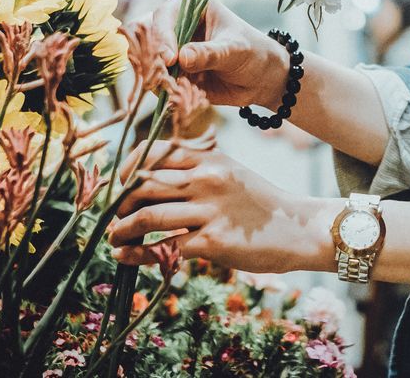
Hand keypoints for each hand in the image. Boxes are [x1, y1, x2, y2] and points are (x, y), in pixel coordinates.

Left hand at [107, 144, 337, 274]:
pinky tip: (127, 257)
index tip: (116, 184)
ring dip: (120, 230)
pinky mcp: (213, 242)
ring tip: (113, 238)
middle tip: (111, 217)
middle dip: (118, 203)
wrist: (298, 230)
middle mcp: (206, 179)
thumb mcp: (230, 174)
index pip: (154, 152)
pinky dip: (138, 254)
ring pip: (146, 216)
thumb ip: (196, 171)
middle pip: (143, 185)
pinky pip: (164, 248)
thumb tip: (148, 180)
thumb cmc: (260, 204)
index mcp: (209, 158)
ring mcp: (209, 211)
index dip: (126, 168)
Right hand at [143, 0, 289, 110]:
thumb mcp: (235, 50)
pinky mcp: (171, 72)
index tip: (169, 59)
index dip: (162, 36)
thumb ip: (209, 53)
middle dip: (151, 56)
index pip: (163, 15)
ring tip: (177, 88)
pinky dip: (162, 89)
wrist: (260, 79)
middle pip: (145, 35)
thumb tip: (182, 57)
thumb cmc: (253, 53)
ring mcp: (171, 49)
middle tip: (164, 76)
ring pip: (146, 59)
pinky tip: (179, 95)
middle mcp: (176, 25)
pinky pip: (156, 80)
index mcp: (192, 6)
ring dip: (156, 76)